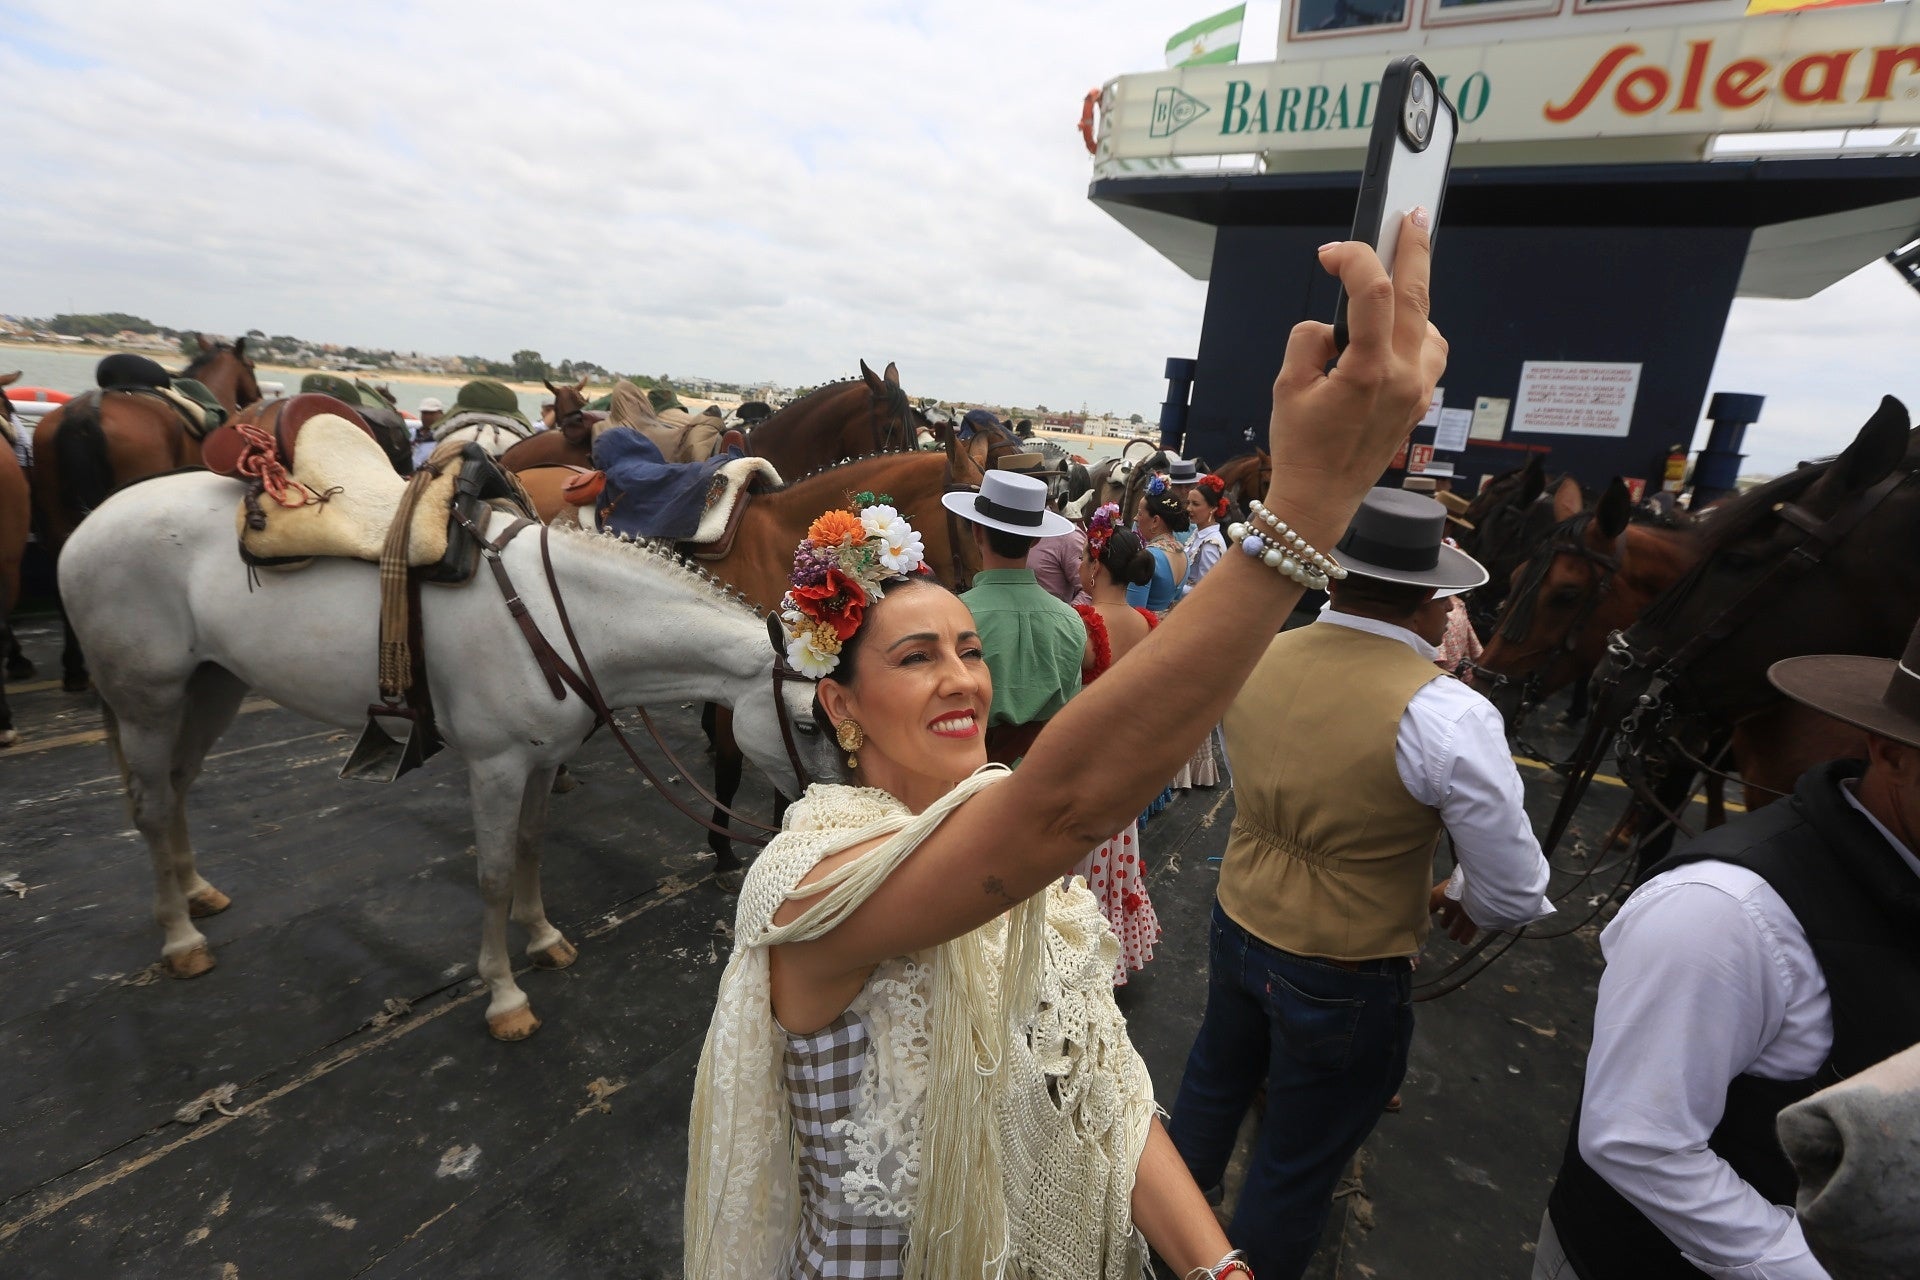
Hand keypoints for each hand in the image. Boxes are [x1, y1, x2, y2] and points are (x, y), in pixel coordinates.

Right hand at [1264, 211, 1447, 542]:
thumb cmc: (1301, 450)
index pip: (1372, 293)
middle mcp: (1403, 379)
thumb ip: (1308, 340)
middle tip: (1413, 216)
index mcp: (1368, 373)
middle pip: (1416, 296)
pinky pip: (1428, 350)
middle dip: (1414, 250)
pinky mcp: (1420, 400)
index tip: (1331, 253)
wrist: (1321, 501)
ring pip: (1426, 323)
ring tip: (1384, 284)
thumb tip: (1331, 325)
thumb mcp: (1286, 387)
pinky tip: (1390, 332)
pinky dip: (1413, 330)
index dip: (1354, 259)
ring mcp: (1418, 390)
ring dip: (1409, 296)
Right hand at [1430, 878, 1477, 943]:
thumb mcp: (1435, 895)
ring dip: (1457, 930)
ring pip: (1462, 920)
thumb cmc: (1453, 891)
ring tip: (1453, 937)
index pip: (1440, 900)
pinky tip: (1463, 941)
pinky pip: (1471, 927)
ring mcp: (1469, 908)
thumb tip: (1422, 913)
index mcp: (1447, 891)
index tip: (1431, 914)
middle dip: (1447, 919)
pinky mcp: (1478, 916)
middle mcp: (1458, 899)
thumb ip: (1429, 904)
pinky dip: (1467, 935)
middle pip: (1452, 911)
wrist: (1473, 893)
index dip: (1435, 908)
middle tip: (1443, 927)